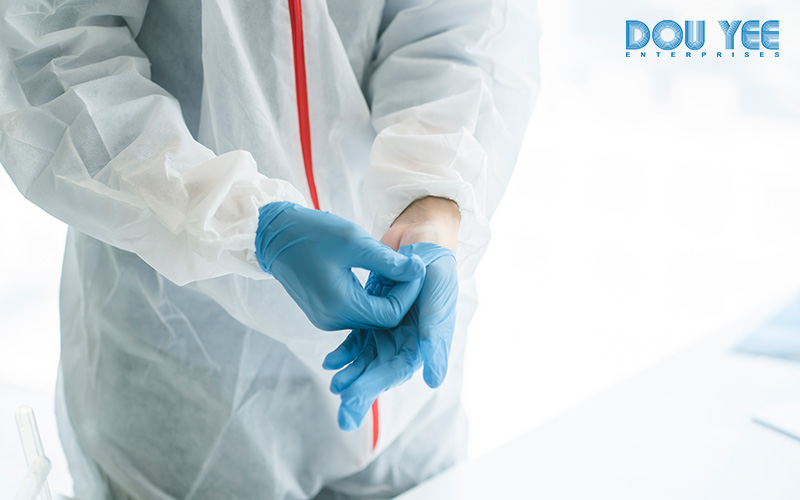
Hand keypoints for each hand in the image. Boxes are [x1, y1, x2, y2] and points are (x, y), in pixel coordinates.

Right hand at [254, 202, 424, 330]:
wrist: (274, 234)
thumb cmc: (312, 233)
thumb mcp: (354, 241)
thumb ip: (388, 261)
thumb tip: (418, 271)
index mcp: (339, 306)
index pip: (390, 315)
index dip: (409, 293)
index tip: (416, 268)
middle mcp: (332, 321)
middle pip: (382, 320)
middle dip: (401, 295)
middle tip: (410, 267)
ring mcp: (327, 320)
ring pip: (372, 317)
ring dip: (388, 296)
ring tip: (397, 269)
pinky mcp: (325, 312)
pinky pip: (358, 312)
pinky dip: (373, 297)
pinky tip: (379, 276)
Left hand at [323, 197, 459, 429]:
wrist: (420, 235)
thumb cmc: (434, 264)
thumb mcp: (435, 296)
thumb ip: (434, 335)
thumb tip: (432, 379)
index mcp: (424, 339)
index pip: (397, 369)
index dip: (375, 384)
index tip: (352, 396)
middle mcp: (406, 338)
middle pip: (381, 370)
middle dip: (362, 391)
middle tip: (343, 414)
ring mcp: (389, 327)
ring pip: (367, 358)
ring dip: (352, 374)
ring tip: (336, 387)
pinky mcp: (374, 314)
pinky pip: (358, 339)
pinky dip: (346, 351)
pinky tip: (332, 361)